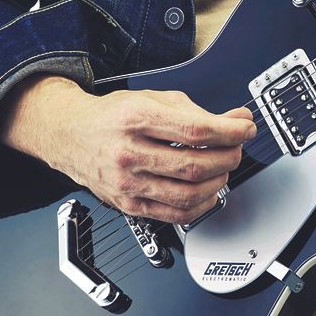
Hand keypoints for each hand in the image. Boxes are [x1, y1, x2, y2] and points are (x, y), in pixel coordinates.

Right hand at [0, 76, 255, 223]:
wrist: (70, 135)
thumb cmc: (112, 117)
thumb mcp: (153, 100)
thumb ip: (196, 111)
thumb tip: (236, 121)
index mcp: (136, 119)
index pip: (196, 131)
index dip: (230, 132)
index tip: (245, 129)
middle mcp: (129, 153)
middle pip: (195, 165)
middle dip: (228, 158)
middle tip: (235, 149)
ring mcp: (127, 183)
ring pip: (188, 194)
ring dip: (218, 182)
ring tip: (223, 169)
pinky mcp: (129, 205)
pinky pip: (174, 215)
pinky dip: (201, 206)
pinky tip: (208, 193)